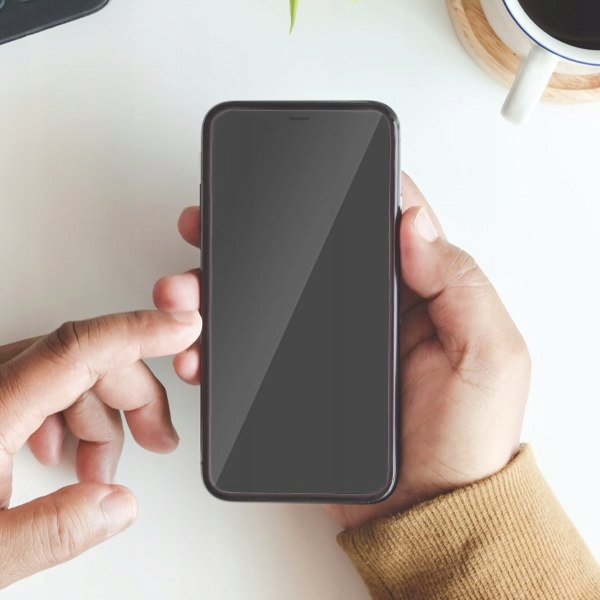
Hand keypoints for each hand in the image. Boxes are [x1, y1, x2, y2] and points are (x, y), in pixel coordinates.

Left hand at [0, 310, 201, 586]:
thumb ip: (51, 533)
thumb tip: (118, 505)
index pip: (77, 348)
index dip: (138, 331)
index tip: (182, 326)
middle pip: (82, 360)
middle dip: (132, 395)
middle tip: (159, 438)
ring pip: (64, 376)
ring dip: (101, 416)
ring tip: (100, 472)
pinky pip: (40, 392)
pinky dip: (69, 420)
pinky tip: (65, 457)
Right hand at [154, 174, 529, 529]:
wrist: (423, 512)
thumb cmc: (465, 442)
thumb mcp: (490, 356)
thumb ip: (460, 285)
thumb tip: (413, 223)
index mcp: (415, 294)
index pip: (375, 225)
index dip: (341, 191)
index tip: (299, 169)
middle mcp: (367, 311)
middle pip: (306, 256)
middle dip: (256, 235)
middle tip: (216, 225)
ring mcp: (329, 344)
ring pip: (269, 299)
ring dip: (226, 286)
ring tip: (190, 287)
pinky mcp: (300, 379)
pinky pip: (254, 351)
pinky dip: (222, 340)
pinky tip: (200, 340)